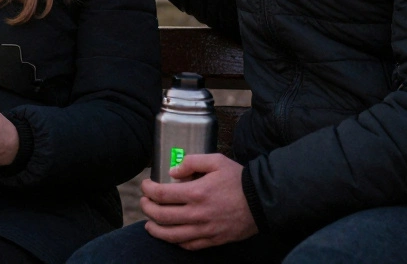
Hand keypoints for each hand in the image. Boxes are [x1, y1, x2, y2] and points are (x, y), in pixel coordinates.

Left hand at [139, 154, 257, 249]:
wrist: (262, 201)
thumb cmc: (238, 179)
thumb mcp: (216, 160)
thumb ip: (191, 162)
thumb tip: (172, 172)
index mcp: (197, 192)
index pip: (161, 194)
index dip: (148, 190)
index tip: (145, 185)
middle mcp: (198, 214)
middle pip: (161, 216)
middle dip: (147, 208)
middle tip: (144, 202)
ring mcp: (205, 230)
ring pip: (171, 235)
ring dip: (155, 229)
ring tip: (149, 223)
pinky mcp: (213, 240)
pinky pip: (188, 245)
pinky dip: (175, 241)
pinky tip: (170, 234)